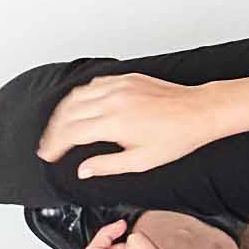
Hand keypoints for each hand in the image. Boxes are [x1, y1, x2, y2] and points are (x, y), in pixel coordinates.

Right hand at [37, 68, 215, 180]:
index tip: (48, 154)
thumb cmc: (176, 137)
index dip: (54, 145)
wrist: (199, 111)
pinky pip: (93, 84)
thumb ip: (107, 166)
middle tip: (49, 144)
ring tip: (58, 126)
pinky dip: (80, 95)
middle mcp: (113, 101)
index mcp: (115, 123)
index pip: (71, 133)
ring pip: (76, 96)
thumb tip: (83, 170)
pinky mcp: (126, 78)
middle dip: (53, 130)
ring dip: (62, 112)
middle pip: (68, 113)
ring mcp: (119, 86)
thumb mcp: (141, 161)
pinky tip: (79, 105)